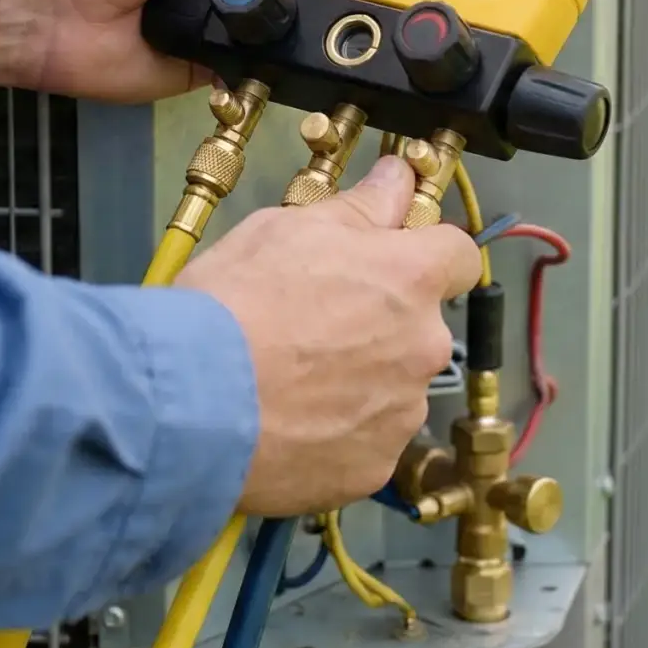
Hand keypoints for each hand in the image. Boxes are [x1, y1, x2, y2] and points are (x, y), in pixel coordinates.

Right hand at [177, 156, 478, 517]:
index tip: (389, 259)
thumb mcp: (285, 229)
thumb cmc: (235, 302)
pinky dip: (339, 434)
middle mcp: (423, 347)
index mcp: (410, 280)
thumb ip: (358, 208)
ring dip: (361, 381)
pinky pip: (367, 441)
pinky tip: (289, 425)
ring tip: (291, 384)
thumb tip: (398, 178)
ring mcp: (402, 414)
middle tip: (313, 327)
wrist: (189, 406)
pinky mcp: (374, 468)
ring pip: (395, 386)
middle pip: (421, 326)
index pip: (458, 254)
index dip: (426, 253)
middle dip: (382, 323)